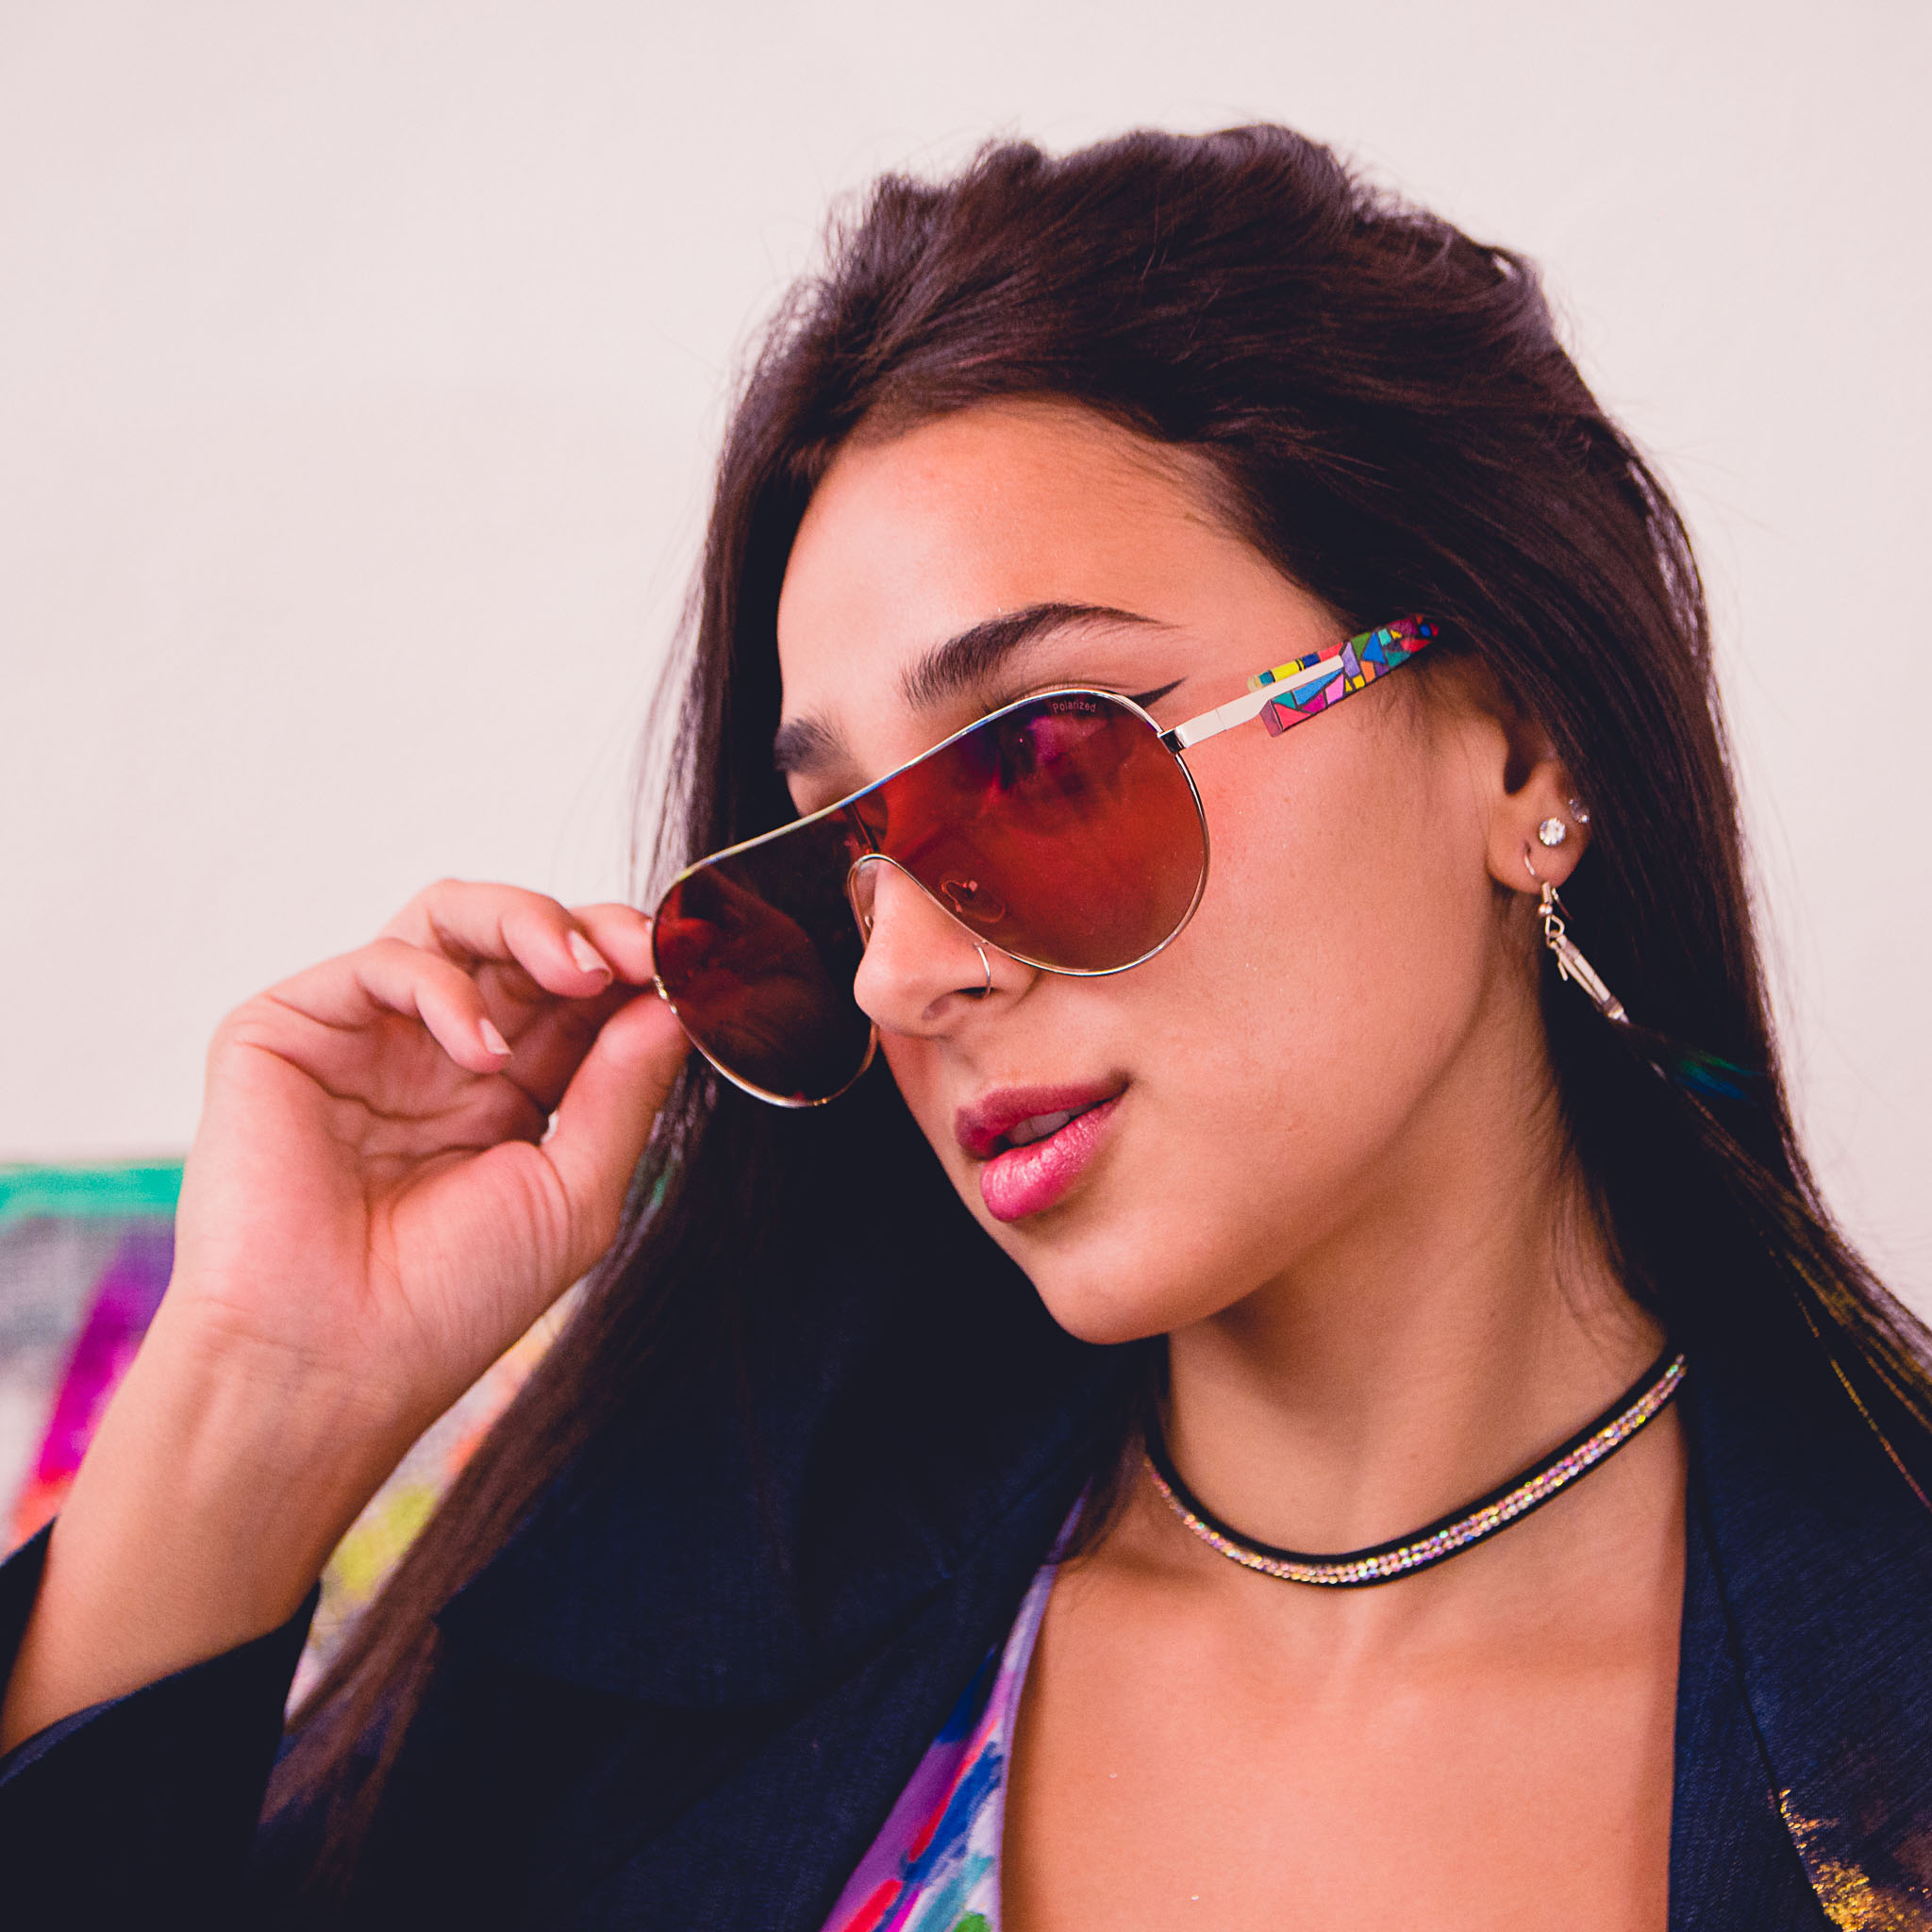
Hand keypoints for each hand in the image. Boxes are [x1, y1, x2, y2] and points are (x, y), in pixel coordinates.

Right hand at [0, 881, 687, 1749]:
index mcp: (511, 1089)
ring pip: (448, 918)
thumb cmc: (446, 1303)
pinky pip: (379, 961)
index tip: (687, 966)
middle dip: (590, 929)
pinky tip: (482, 1053)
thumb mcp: (572, 1196)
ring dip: (527, 922)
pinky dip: (445, 987)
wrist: (329, 1368)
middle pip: (519, 936)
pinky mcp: (289, 1031)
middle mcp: (439, 1051)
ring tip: (578, 970)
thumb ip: (622, 1092)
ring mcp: (366, 1036)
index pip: (577, 990)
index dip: (631, 965)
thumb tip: (673, 1004)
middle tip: (639, 953)